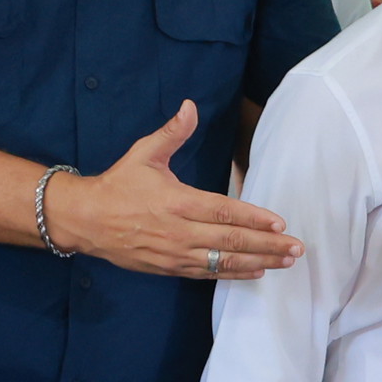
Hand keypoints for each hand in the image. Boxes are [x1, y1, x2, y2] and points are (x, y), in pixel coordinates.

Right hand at [52, 102, 299, 279]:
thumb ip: (172, 133)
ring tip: (285, 262)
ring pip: (223, 262)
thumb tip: (190, 107)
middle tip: (296, 248)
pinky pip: (207, 274)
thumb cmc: (118, 184)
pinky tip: (255, 271)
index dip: (253, 219)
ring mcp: (175, 254)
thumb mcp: (143, 154)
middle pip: (230, 242)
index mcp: (176, 202)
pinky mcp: (170, 268)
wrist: (85, 220)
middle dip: (267, 245)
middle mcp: (179, 232)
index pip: (223, 212)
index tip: (279, 223)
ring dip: (258, 262)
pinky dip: (233, 274)